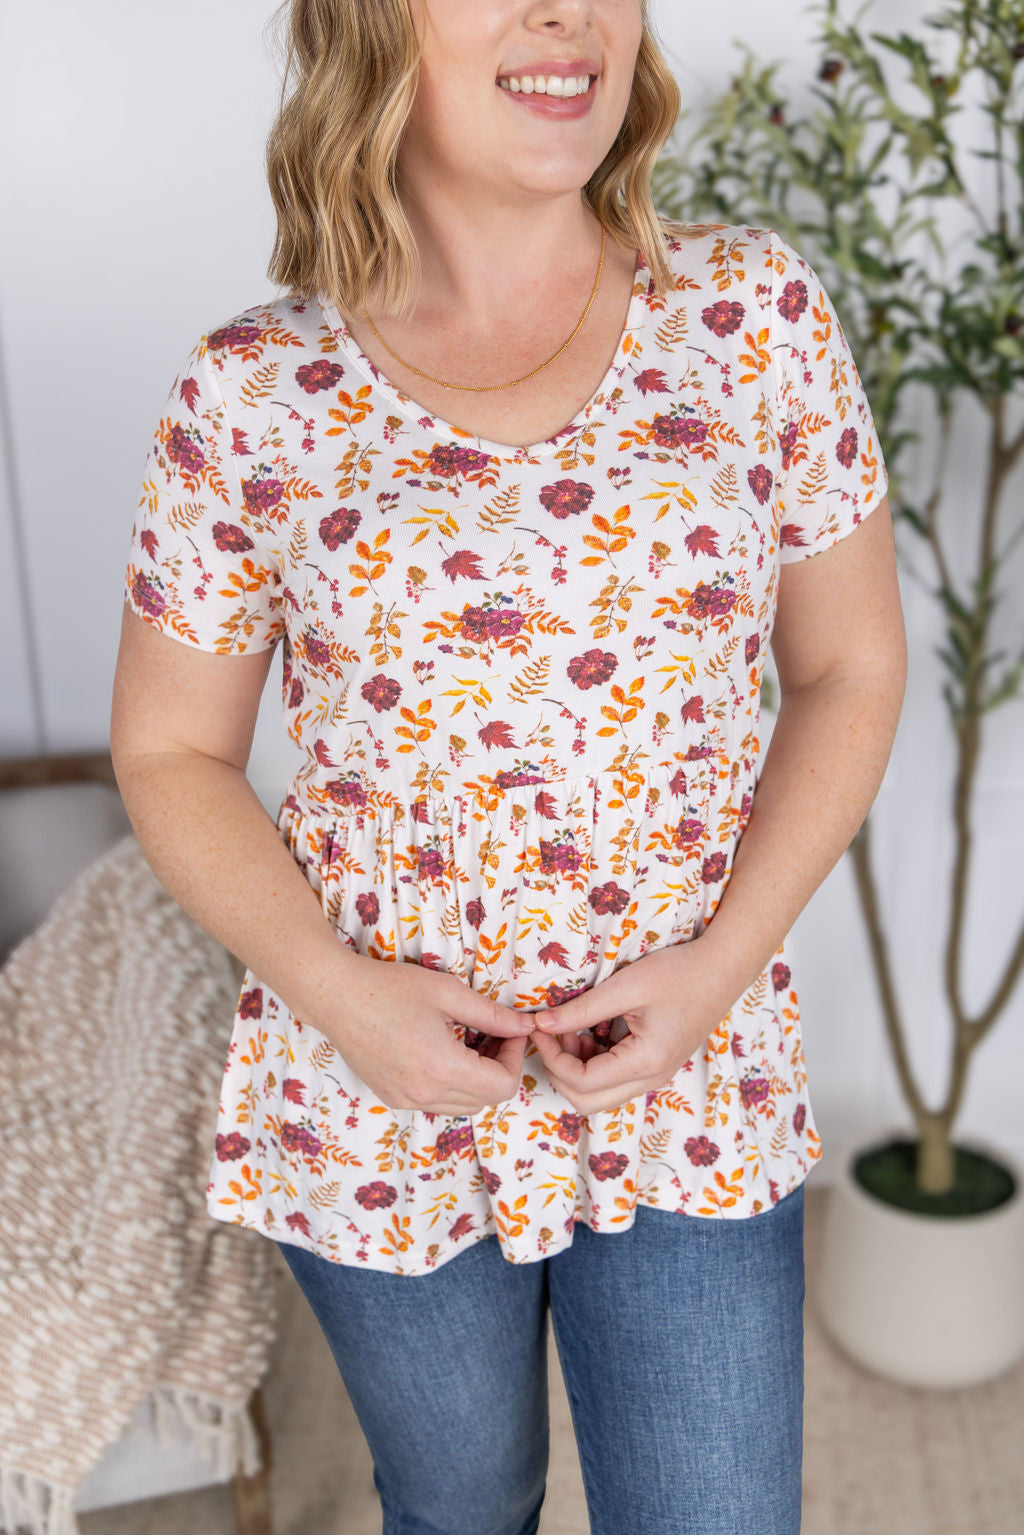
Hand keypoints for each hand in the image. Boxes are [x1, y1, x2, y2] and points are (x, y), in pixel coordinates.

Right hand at [321, 953, 535, 1115]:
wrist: (336, 997)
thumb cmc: (391, 988)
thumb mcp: (448, 993)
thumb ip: (492, 1015)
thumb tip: (526, 1026)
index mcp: (442, 1069)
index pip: (503, 1087)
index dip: (514, 1058)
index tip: (509, 1031)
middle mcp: (425, 1094)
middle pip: (487, 1100)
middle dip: (500, 1068)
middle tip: (494, 1034)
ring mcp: (406, 1100)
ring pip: (464, 1106)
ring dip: (478, 1080)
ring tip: (470, 1042)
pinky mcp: (393, 1098)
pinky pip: (438, 1103)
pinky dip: (452, 1085)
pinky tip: (444, 1052)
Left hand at [529, 940, 738, 1114]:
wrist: (722, 970)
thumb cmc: (678, 973)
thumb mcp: (625, 987)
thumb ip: (582, 1009)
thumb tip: (541, 1024)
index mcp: (645, 1063)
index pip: (582, 1082)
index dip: (551, 1058)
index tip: (538, 1028)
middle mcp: (651, 1079)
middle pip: (587, 1102)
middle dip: (560, 1071)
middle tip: (551, 1034)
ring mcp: (655, 1076)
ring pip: (599, 1095)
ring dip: (576, 1069)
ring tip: (572, 1028)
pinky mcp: (654, 1067)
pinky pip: (614, 1081)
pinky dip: (593, 1064)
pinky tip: (591, 1032)